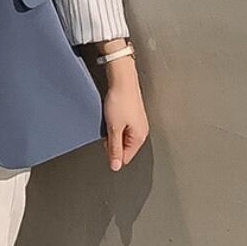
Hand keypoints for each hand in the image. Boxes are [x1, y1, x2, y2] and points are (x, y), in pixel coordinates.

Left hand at [101, 56, 148, 170]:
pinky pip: (122, 126)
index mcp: (140, 137)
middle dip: (112, 142)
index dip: (112, 153)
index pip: (125, 157)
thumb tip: (116, 166)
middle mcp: (141, 131)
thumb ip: (115, 148)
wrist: (122, 79)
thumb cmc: (120, 100)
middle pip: (123, 147)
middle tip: (107, 128)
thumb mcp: (114, 128)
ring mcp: (137, 122)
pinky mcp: (132, 114)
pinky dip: (115, 123)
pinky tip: (111, 114)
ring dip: (113, 131)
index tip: (105, 142)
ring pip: (122, 136)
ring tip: (110, 118)